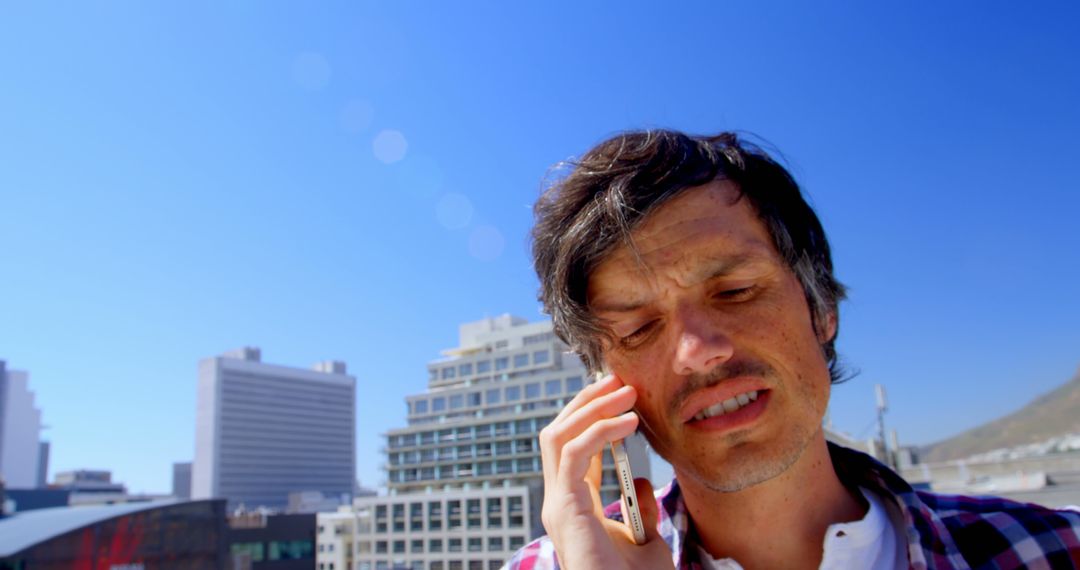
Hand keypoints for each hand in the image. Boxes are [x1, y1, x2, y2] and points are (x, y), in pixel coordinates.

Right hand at [538, 374, 674, 568]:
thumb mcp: (646, 540)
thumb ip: (639, 508)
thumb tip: (637, 479)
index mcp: (573, 504)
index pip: (573, 446)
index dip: (594, 415)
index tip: (622, 392)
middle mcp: (559, 500)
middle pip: (559, 431)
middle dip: (587, 400)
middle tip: (620, 379)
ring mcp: (558, 504)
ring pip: (558, 435)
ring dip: (592, 407)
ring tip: (626, 391)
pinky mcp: (564, 509)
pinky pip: (573, 454)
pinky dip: (599, 431)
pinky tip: (628, 422)